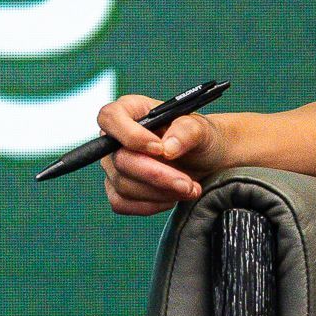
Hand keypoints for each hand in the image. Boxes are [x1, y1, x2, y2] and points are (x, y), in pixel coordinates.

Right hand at [97, 92, 218, 216]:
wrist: (206, 162)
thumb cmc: (199, 138)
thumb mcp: (202, 129)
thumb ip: (187, 131)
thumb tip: (168, 147)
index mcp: (130, 111)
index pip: (110, 118)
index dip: (130, 135)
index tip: (160, 149)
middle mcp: (115, 138)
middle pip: (120, 160)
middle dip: (157, 175)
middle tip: (187, 183)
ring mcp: (113, 166)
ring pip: (124, 186)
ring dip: (160, 193)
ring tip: (189, 189)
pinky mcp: (116, 190)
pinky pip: (123, 203)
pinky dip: (151, 205)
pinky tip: (172, 197)